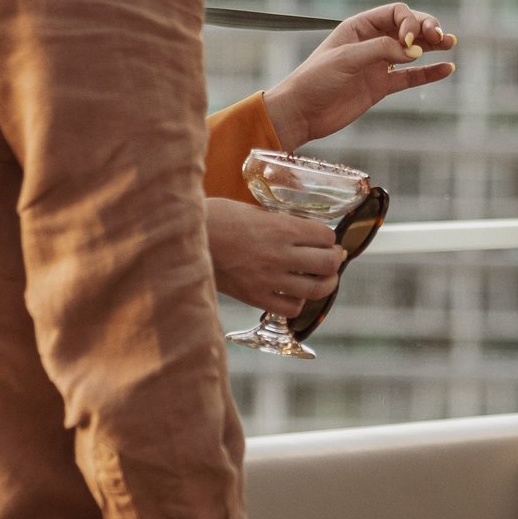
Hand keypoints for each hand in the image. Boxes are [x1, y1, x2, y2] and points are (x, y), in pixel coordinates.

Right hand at [206, 196, 343, 311]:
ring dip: (325, 283)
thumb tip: (302, 232)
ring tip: (322, 279)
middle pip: (328, 263)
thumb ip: (279, 222)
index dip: (329, 237)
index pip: (325, 236)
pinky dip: (298, 302)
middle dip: (334, 260)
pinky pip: (291, 308)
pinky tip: (294, 294)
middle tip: (332, 258)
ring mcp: (268, 278)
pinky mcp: (255, 297)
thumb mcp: (252, 210)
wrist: (183, 240)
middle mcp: (280, 254)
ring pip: (316, 289)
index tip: (326, 239)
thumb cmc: (215, 218)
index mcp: (281, 227)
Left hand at [262, 5, 454, 146]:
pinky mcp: (381, 86)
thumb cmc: (315, 80)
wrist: (301, 112)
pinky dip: (428, 73)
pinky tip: (446, 69)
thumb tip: (413, 50)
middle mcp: (371, 42)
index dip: (410, 22)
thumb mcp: (346, 59)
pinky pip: (410, 77)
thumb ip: (380, 50)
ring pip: (412, 51)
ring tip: (451, 43)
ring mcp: (377, 64)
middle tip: (441, 37)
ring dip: (432, 46)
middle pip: (408, 28)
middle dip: (426, 28)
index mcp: (359, 27)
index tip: (410, 42)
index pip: (396, 13)